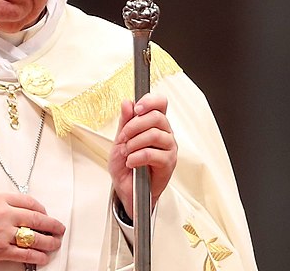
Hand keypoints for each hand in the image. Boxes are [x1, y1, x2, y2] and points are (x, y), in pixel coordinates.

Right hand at [0, 191, 65, 265]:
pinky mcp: (0, 251)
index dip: (42, 209)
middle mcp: (4, 215)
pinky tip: (44, 256)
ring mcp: (3, 234)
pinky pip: (25, 254)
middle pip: (37, 219)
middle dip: (52, 225)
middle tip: (59, 228)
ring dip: (49, 242)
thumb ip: (4, 200)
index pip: (29, 202)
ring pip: (34, 238)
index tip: (46, 214)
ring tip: (55, 243)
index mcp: (0, 199)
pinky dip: (37, 256)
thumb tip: (24, 206)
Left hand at [108, 93, 176, 220]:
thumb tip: (127, 103)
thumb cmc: (125, 165)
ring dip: (134, 143)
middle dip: (134, 126)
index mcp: (155, 124)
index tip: (137, 109)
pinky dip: (136, 157)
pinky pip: (152, 154)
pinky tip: (131, 162)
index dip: (150, 101)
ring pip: (154, 134)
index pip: (161, 103)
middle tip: (124, 138)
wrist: (126, 188)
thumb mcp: (120, 139)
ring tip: (127, 152)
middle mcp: (165, 134)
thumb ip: (125, 121)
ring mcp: (169, 148)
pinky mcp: (168, 163)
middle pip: (156, 117)